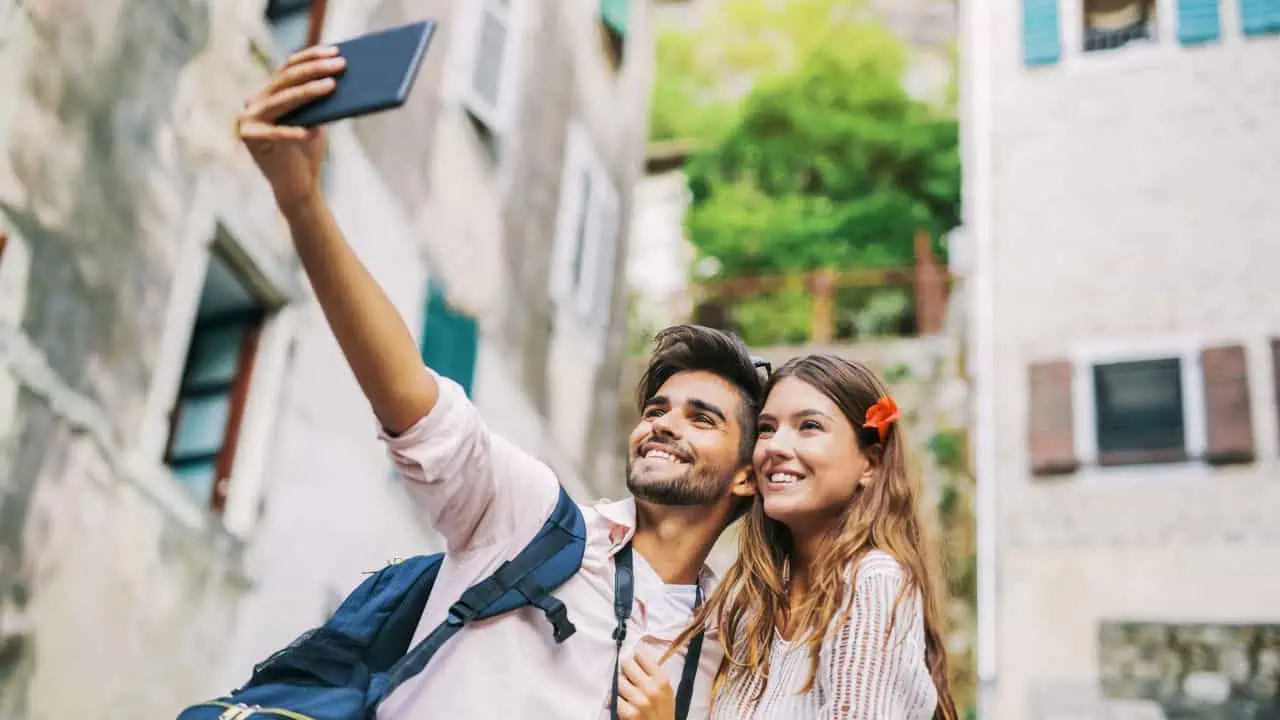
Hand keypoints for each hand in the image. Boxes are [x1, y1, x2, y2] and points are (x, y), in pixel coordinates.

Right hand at [236, 45, 345, 209]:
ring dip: (308, 92)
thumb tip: (339, 74)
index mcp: (269, 93)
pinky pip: (275, 132)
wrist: (297, 186)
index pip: (289, 67)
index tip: (336, 52)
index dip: (312, 57)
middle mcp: (255, 101)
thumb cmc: (308, 151)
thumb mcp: (316, 119)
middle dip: (315, 69)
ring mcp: (249, 118)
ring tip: (332, 86)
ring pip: (282, 99)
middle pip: (287, 78)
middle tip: (340, 65)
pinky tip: (310, 132)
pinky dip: (293, 132)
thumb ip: (319, 99)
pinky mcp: (248, 137)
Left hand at [617, 650, 675, 719]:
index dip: (636, 657)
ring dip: (620, 685)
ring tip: (627, 692)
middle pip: (626, 664)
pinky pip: (613, 697)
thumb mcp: (666, 690)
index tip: (635, 662)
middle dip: (626, 669)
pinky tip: (623, 703)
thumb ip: (653, 672)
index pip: (641, 654)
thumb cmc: (663, 710)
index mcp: (662, 679)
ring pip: (618, 680)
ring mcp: (638, 701)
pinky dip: (616, 700)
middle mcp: (651, 688)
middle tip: (629, 677)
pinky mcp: (628, 713)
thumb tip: (635, 653)